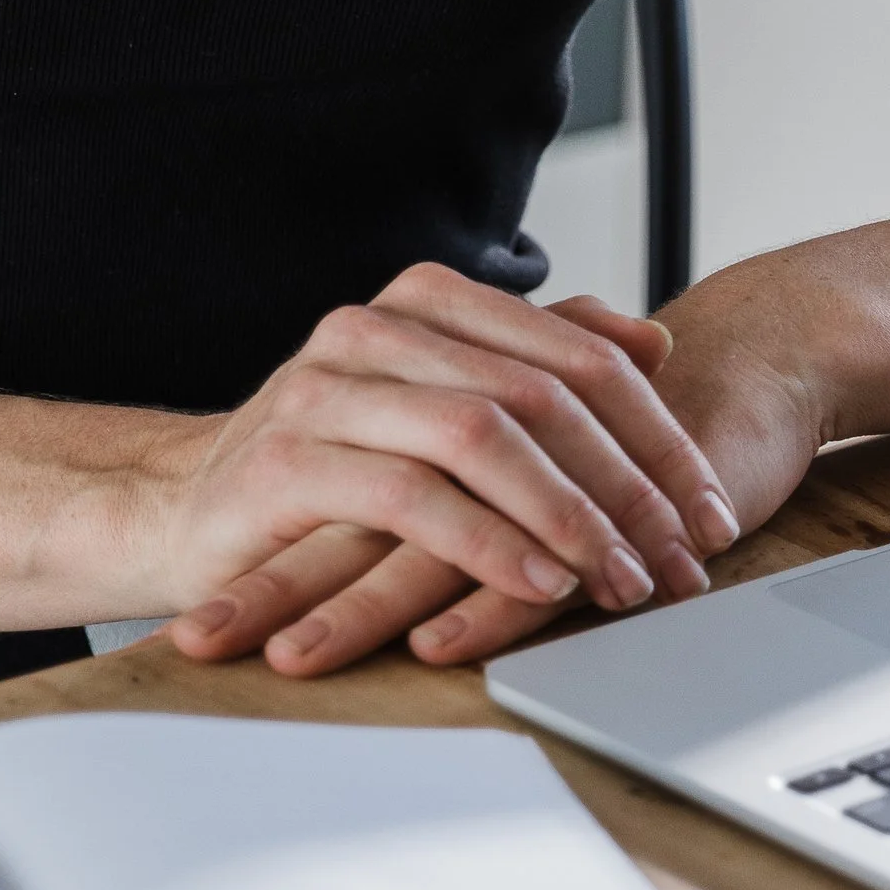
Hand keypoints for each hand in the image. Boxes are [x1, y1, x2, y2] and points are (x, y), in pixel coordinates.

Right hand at [148, 265, 742, 665]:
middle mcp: (378, 328)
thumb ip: (534, 364)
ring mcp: (328, 388)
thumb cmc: (326, 473)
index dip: (657, 438)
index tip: (709, 513)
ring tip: (622, 580)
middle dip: (628, 487)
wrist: (179, 513)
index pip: (577, 357)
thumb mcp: (442, 410)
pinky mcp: (289, 461)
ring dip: (568, 516)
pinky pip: (412, 497)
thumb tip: (649, 339)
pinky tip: (539, 585)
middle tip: (682, 559)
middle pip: (542, 395)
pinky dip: (487, 543)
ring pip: (483, 435)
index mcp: (427, 304)